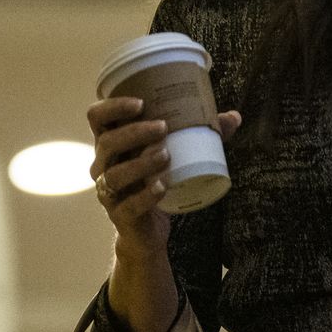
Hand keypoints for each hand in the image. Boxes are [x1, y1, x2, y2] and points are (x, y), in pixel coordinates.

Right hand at [85, 99, 240, 251]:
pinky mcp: (120, 214)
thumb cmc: (156, 180)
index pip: (97, 117)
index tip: (141, 102)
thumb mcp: (175, 155)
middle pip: (107, 143)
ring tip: (165, 155)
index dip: (113, 106)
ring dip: (140, 163)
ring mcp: (108, 191)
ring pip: (114, 174)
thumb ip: (201, 135)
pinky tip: (162, 187)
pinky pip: (129, 205)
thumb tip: (234, 117)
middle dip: (134, 132)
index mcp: (111, 144)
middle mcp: (103, 165)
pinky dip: (146, 195)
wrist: (147, 229)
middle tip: (163, 126)